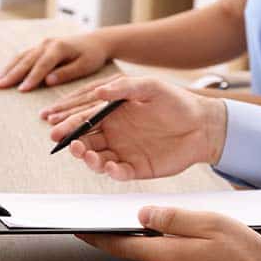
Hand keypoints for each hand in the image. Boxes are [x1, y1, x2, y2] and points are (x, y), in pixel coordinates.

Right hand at [0, 33, 111, 91]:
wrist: (96, 41)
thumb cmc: (93, 56)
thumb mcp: (85, 66)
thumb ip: (66, 73)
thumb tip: (48, 81)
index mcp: (59, 48)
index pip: (42, 65)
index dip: (31, 78)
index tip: (21, 90)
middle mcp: (47, 44)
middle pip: (27, 60)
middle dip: (12, 74)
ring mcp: (42, 44)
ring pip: (21, 57)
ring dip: (8, 70)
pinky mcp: (40, 48)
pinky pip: (23, 56)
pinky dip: (12, 65)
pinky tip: (4, 74)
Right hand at [50, 76, 227, 180]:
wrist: (204, 125)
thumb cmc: (177, 102)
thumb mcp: (151, 87)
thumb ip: (124, 88)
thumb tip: (100, 91)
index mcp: (111, 113)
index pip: (84, 119)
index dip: (69, 124)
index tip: (56, 129)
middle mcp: (113, 133)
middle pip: (85, 141)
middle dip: (74, 144)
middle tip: (71, 145)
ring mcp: (123, 151)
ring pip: (96, 158)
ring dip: (89, 159)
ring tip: (89, 156)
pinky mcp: (135, 168)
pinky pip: (117, 172)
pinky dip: (111, 172)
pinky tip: (111, 167)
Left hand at [77, 206, 260, 260]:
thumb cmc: (247, 258)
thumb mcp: (212, 224)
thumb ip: (173, 218)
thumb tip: (142, 216)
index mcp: (167, 255)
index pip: (121, 245)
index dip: (98, 237)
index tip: (81, 230)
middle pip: (152, 254)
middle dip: (167, 243)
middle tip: (201, 240)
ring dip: (182, 260)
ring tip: (215, 258)